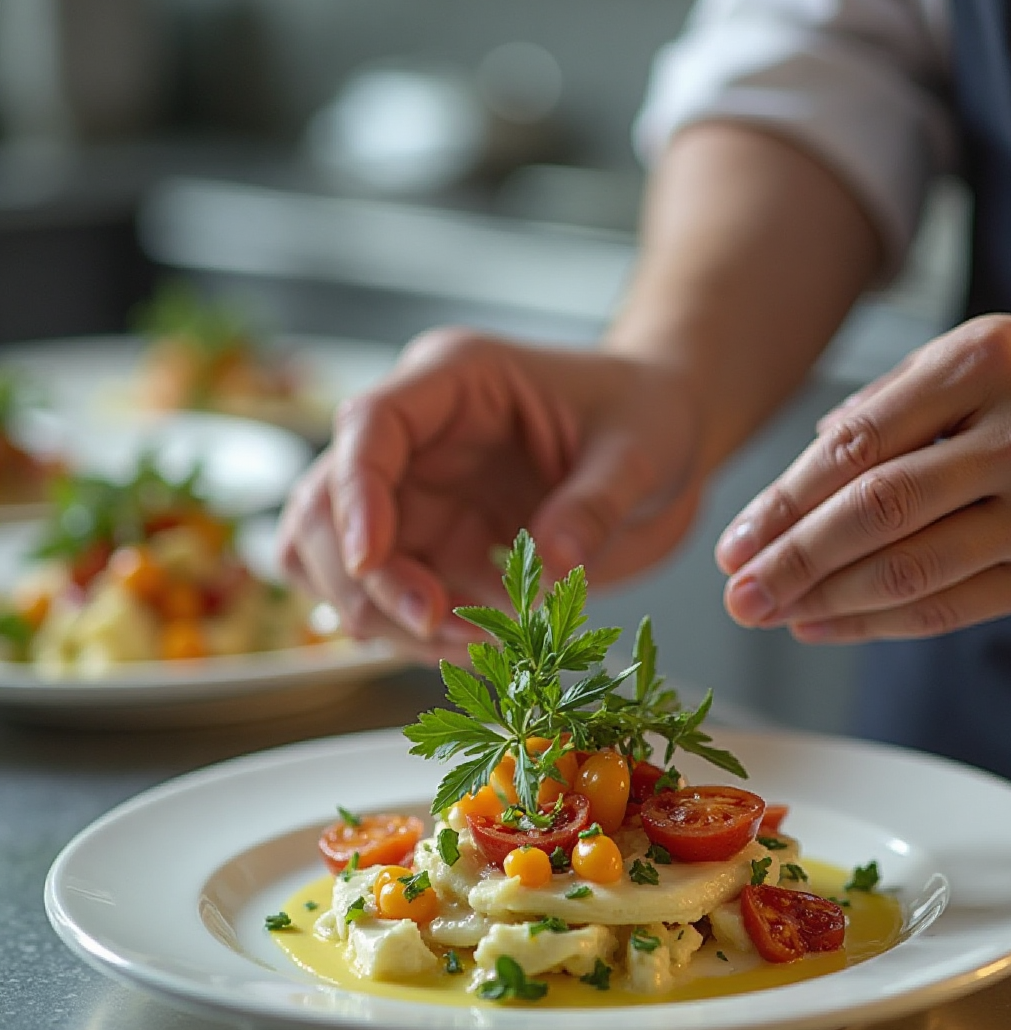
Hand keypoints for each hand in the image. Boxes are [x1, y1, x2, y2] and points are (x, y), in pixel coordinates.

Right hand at [278, 328, 705, 645]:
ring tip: (467, 645)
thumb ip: (597, 501)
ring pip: (335, 563)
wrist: (664, 440)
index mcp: (455, 381)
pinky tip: (473, 649)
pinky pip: (384, 602)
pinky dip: (410, 636)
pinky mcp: (432, 552)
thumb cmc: (648, 412)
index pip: (370, 427)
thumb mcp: (640, 448)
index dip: (356, 493)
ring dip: (379, 616)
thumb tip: (553, 561)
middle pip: (326, 503)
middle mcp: (417, 439)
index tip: (370, 558)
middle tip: (434, 622)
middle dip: (364, 576)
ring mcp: (416, 498)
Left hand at [715, 311, 1010, 640]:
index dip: (784, 504)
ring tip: (769, 615)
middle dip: (794, 563)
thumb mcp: (965, 357)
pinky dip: (876, 624)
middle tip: (737, 595)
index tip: (734, 542)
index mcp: (985, 362)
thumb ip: (882, 407)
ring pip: (912, 572)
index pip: (859, 447)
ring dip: (825, 604)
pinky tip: (823, 625)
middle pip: (879, 513)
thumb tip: (797, 477)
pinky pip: (952, 610)